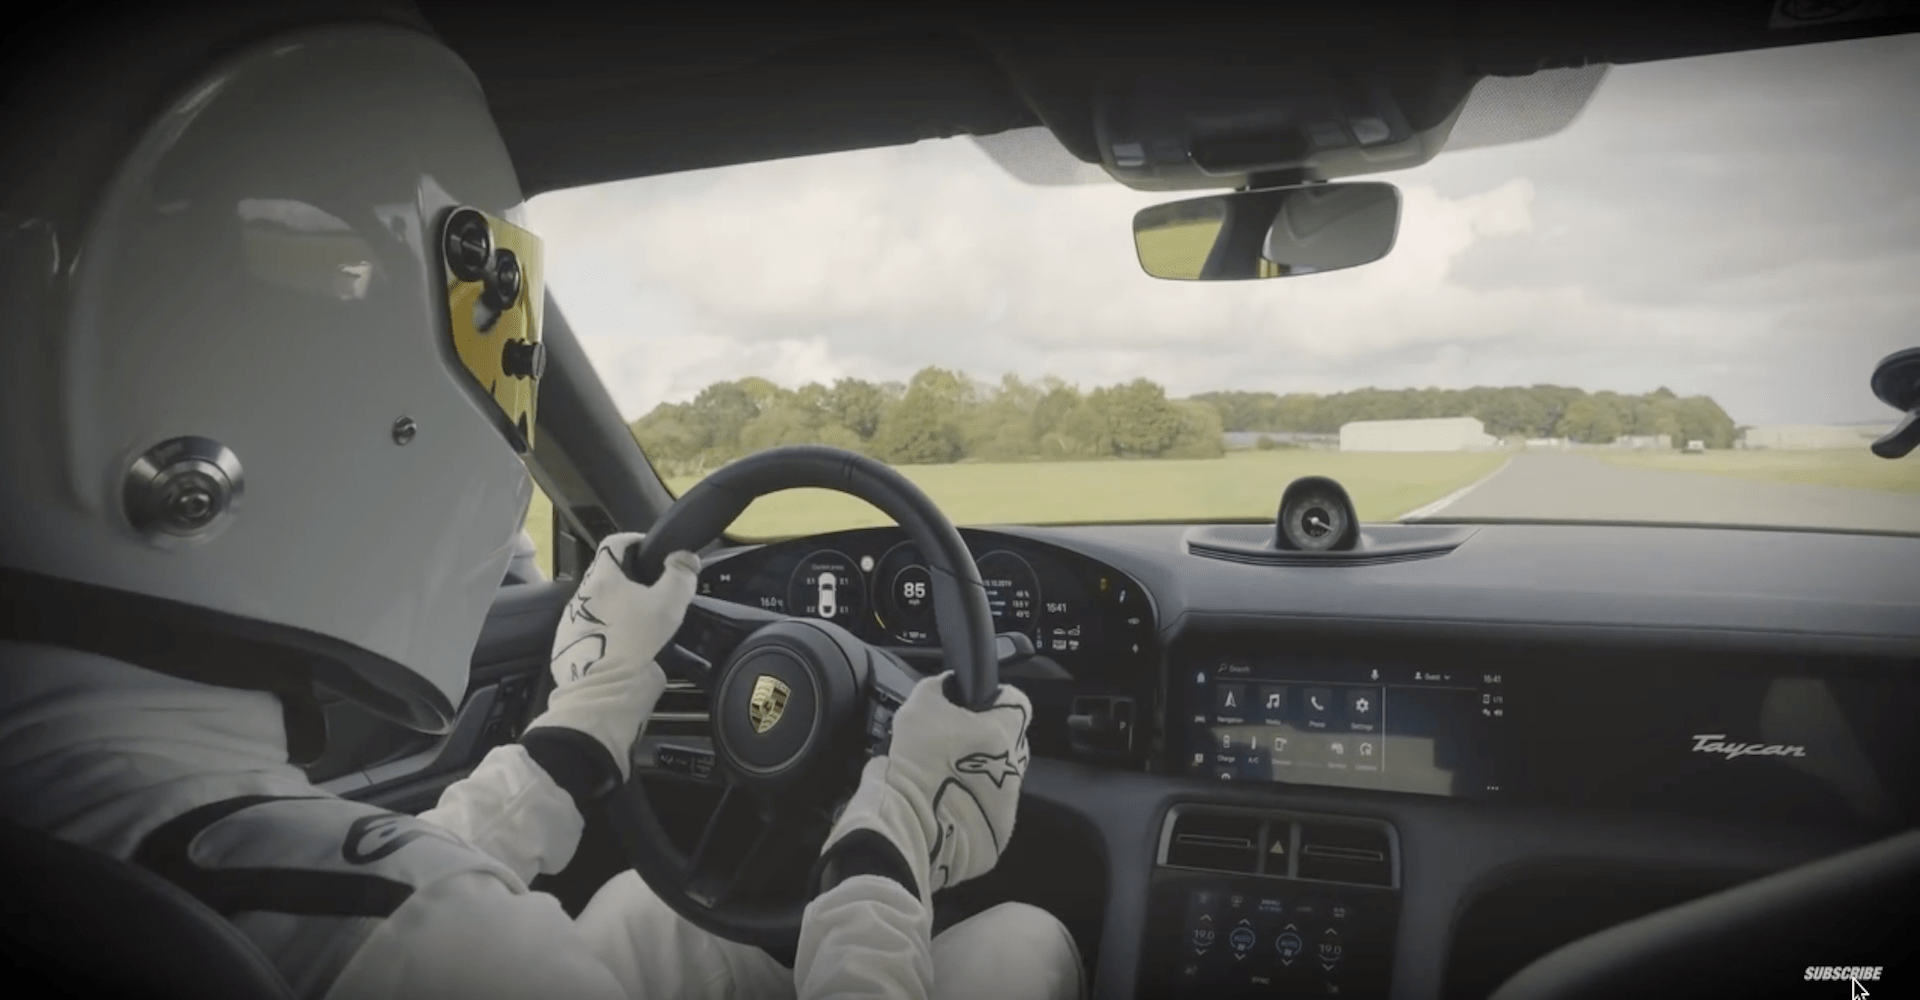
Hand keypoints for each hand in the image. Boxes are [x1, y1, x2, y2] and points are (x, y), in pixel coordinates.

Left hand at [523, 533, 697, 780]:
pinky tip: (622, 644)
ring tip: (638, 622)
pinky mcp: (567, 643)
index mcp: (604, 576)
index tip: (649, 550)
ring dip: (615, 605)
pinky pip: (589, 628)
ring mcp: (571, 619)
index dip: (635, 540)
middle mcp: (582, 593)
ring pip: (597, 602)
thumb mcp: (669, 604)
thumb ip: (681, 575)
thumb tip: (684, 558)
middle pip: (606, 574)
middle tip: (651, 592)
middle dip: (627, 579)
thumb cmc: (635, 640)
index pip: (615, 541)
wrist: (603, 687)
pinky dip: (605, 630)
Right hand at [819, 672, 1031, 903]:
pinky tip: (947, 803)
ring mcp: (1011, 800)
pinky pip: (989, 808)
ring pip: (999, 775)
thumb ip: (939, 687)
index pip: (1015, 699)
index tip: (971, 706)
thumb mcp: (919, 706)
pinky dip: (972, 803)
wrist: (912, 825)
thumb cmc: (918, 762)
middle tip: (951, 743)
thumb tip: (947, 684)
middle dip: (984, 738)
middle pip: (1007, 739)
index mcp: (1004, 729)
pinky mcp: (999, 831)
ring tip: (944, 777)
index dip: (991, 698)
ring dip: (978, 772)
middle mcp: (1016, 764)